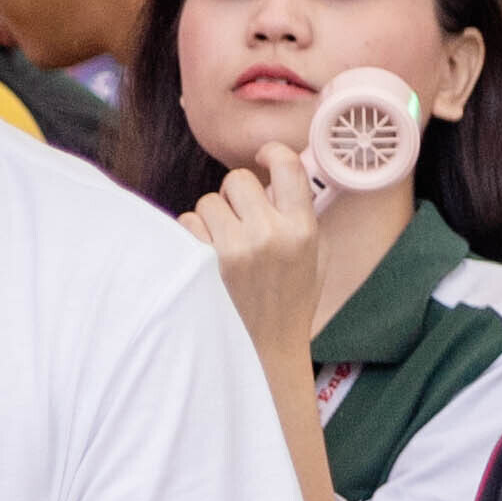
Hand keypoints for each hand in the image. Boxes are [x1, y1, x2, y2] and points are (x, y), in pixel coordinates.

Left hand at [184, 155, 324, 378]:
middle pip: (239, 180)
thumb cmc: (290, 300)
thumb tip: (278, 177)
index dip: (273, 152)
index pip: (288, 167)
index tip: (264, 156)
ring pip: (208, 201)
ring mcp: (233, 249)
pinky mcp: (202, 262)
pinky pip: (187, 223)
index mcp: (303, 231)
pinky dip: (194, 236)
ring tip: (226, 245)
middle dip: (238, 195)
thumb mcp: (314, 258)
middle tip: (243, 218)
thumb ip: (299, 216)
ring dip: (213, 217)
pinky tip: (208, 259)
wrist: (265, 348)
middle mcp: (270, 234)